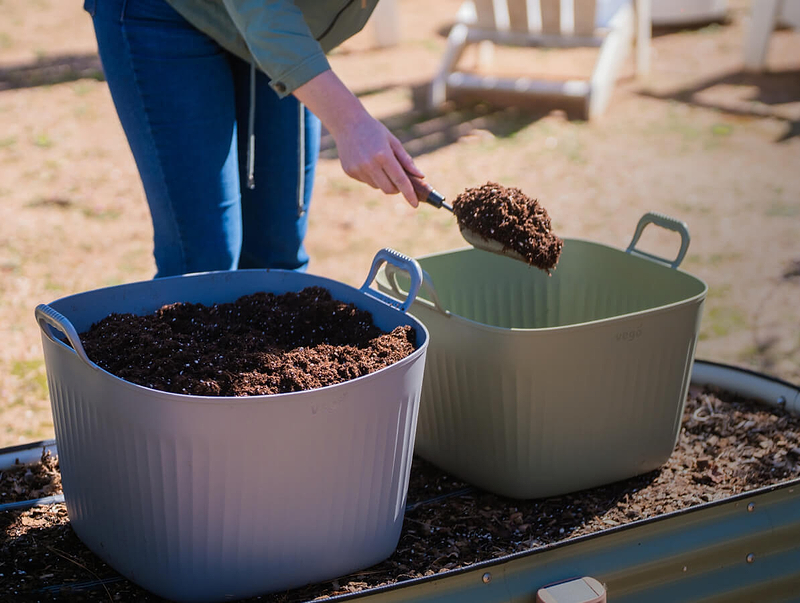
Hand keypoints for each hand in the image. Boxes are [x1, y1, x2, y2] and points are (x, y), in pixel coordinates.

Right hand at [293, 69, 424, 206]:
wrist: (347, 123)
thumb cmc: (374, 131)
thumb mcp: (393, 141)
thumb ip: (406, 160)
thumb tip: (420, 176)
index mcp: (383, 155)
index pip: (400, 180)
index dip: (409, 194)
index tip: (415, 204)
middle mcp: (369, 164)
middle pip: (389, 190)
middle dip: (397, 189)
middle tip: (399, 181)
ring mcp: (358, 169)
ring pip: (377, 186)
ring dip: (383, 181)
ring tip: (379, 164)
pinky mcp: (349, 172)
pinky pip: (366, 182)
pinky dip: (371, 177)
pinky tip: (367, 162)